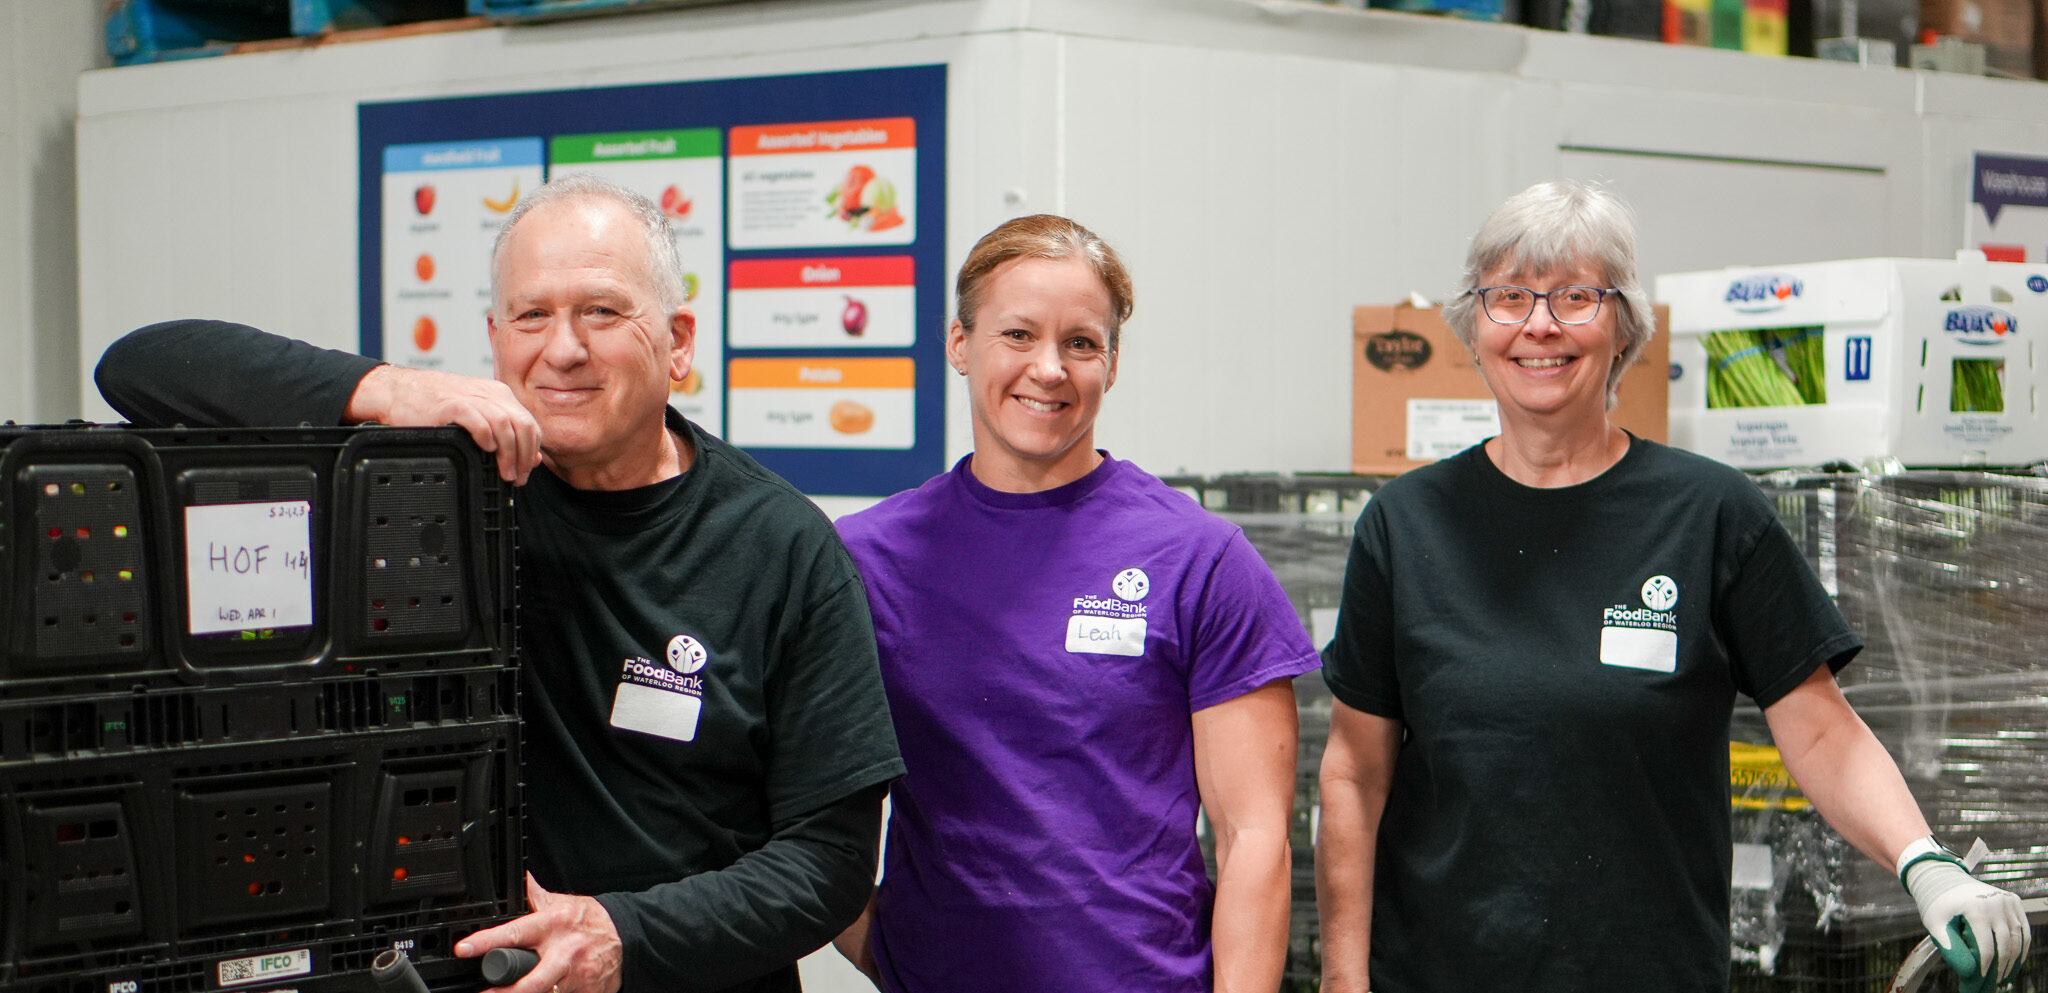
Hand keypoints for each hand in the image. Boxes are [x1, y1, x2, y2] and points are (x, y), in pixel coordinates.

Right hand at [348, 364, 541, 484]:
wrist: (398, 391)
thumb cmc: (434, 404)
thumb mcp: (476, 414)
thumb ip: (504, 433)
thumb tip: (531, 457)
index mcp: (498, 394)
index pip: (530, 423)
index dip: (531, 451)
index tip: (524, 471)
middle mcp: (489, 393)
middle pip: (523, 425)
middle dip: (523, 456)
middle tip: (516, 477)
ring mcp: (471, 397)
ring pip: (505, 425)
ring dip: (509, 453)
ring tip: (504, 472)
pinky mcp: (451, 405)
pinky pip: (479, 422)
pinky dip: (487, 438)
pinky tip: (485, 450)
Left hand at [457, 873, 623, 992]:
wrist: (629, 937)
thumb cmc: (590, 921)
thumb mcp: (563, 903)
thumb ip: (534, 896)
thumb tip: (517, 878)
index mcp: (554, 925)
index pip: (515, 932)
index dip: (487, 942)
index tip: (464, 949)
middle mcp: (565, 952)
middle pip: (532, 981)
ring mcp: (577, 976)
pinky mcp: (586, 992)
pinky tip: (544, 990)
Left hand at [1904, 857, 2030, 990]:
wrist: (1943, 878)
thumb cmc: (1937, 903)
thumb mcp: (1935, 924)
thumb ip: (1949, 947)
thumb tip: (1968, 971)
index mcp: (1975, 906)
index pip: (1986, 946)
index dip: (1985, 966)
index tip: (1981, 978)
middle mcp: (1995, 902)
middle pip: (2005, 943)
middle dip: (2001, 966)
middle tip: (1996, 981)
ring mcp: (2006, 900)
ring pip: (2018, 937)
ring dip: (2014, 959)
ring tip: (2005, 974)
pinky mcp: (2014, 900)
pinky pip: (2023, 928)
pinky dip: (2022, 946)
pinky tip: (2016, 960)